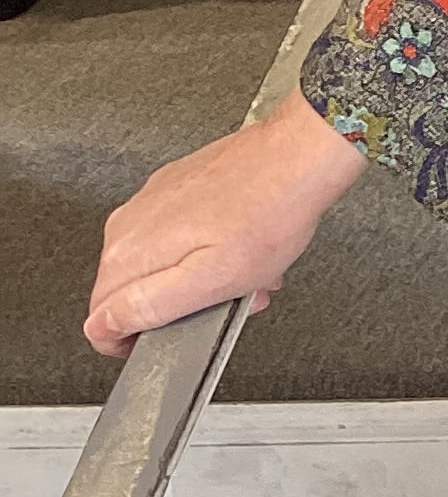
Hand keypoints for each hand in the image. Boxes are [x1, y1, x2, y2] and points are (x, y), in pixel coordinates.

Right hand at [85, 92, 365, 357]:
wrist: (298, 156)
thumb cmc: (268, 215)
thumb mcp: (211, 281)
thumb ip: (149, 306)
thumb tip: (104, 325)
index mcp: (129, 252)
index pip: (101, 320)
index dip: (133, 340)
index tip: (167, 340)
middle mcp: (129, 223)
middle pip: (133, 292)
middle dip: (177, 308)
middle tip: (223, 304)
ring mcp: (151, 202)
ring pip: (161, 264)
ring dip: (199, 279)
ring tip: (244, 276)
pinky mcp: (175, 187)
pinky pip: (178, 235)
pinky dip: (209, 250)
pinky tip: (243, 248)